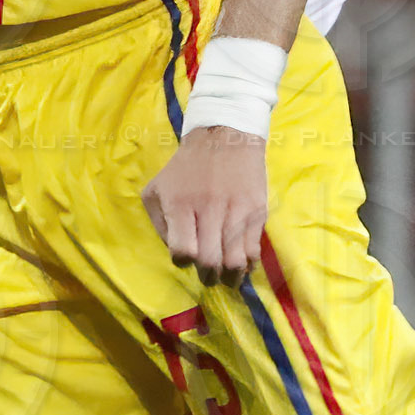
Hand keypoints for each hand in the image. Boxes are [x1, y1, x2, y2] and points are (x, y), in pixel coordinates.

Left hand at [141, 127, 268, 287]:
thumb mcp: (157, 189)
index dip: (183, 261)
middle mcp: (209, 210)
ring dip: (229, 277)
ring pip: (235, 262)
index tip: (186, 257)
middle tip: (208, 276)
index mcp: (180, 205)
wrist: (226, 136)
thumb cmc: (186, 167)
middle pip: (210, 262)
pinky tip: (241, 263)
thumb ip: (160, 223)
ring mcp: (236, 212)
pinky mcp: (257, 212)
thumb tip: (176, 253)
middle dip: (207, 277)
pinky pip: (254, 250)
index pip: (183, 251)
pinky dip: (248, 264)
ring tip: (226, 277)